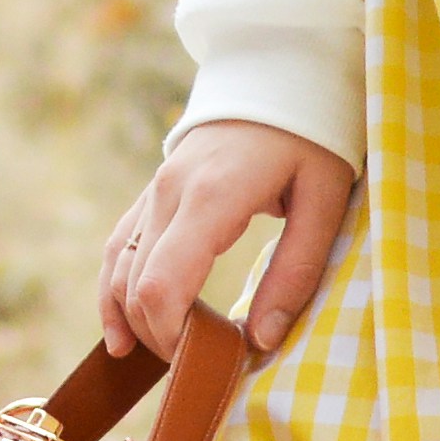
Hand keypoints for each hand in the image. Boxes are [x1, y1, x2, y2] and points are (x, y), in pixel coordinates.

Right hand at [102, 121, 357, 360]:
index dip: (171, 337)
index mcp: (211, 198)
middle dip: (161, 337)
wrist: (280, 74)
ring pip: (117, 269)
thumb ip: (295, 273)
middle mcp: (169, 193)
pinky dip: (114, 292)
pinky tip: (123, 332)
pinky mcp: (152, 191)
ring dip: (133, 320)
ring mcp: (154, 190)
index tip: (205, 363)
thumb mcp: (325, 202)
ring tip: (167, 360)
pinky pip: (117, 248)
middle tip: (206, 365)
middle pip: (135, 286)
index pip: (160, 285)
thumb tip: (259, 341)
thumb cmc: (312, 138)